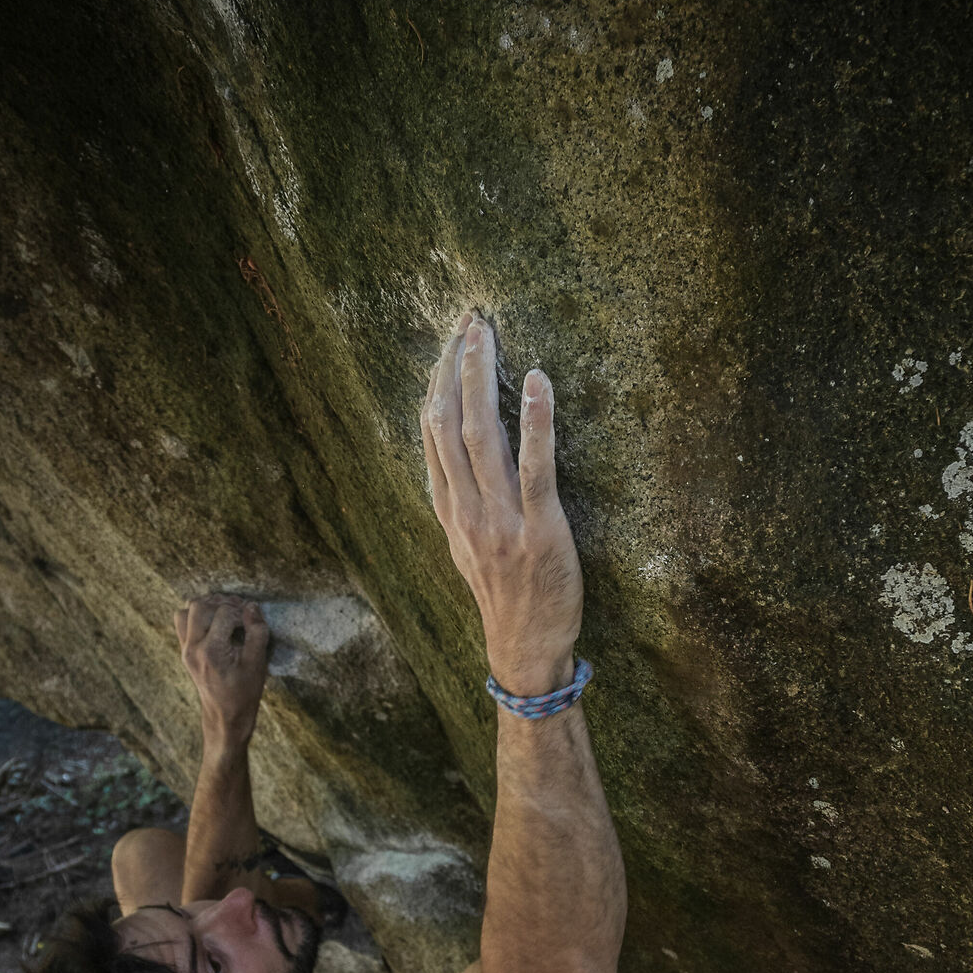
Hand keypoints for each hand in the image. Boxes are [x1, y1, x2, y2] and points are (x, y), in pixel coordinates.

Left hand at [177, 595, 269, 742]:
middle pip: (199, 606)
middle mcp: (193, 648)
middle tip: (239, 610)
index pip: (223, 613)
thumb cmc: (244, 694)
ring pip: (186, 611)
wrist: (225, 718)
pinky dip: (196, 616)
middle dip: (222, 603)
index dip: (241, 610)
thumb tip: (252, 607)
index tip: (253, 619)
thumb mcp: (257, 664)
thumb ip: (257, 632)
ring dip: (206, 606)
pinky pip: (182, 622)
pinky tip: (214, 623)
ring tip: (225, 613)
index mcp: (211, 651)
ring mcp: (185, 650)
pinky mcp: (184, 651)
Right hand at [421, 315, 582, 696]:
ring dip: (483, 378)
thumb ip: (462, 502)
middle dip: (456, 366)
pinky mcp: (540, 530)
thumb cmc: (508, 598)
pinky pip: (535, 467)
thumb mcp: (469, 549)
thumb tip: (458, 458)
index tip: (450, 343)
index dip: (439, 383)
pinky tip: (537, 381)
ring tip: (487, 334)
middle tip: (470, 320)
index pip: (432, 433)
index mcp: (450, 512)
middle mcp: (467, 511)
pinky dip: (535, 421)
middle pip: (450, 424)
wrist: (527, 651)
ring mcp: (501, 521)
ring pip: (482, 435)